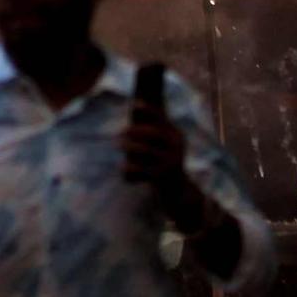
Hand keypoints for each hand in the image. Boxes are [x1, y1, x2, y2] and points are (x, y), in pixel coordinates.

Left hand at [120, 101, 211, 226]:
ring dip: (129, 145)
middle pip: (153, 133)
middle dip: (134, 130)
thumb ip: (150, 130)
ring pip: (145, 150)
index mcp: (177, 135)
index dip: (149, 110)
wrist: (177, 191)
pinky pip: (141, 169)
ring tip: (118, 144)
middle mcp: (176, 147)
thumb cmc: (163, 162)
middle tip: (120, 131)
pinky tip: (122, 167)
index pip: (162, 119)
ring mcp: (170, 161)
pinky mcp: (162, 176)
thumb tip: (134, 106)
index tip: (134, 104)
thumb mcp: (162, 145)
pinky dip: (129, 167)